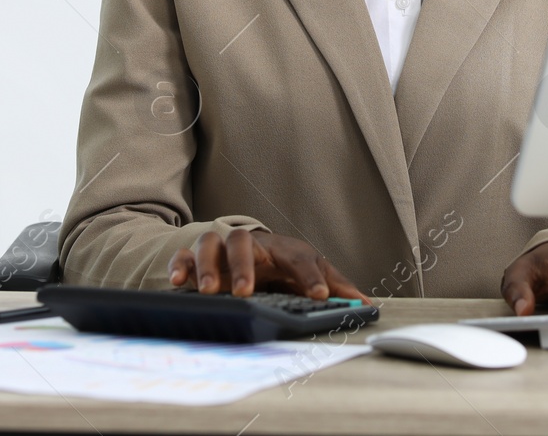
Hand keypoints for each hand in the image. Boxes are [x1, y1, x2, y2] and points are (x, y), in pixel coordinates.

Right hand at [167, 228, 369, 300]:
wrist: (250, 249)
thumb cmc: (283, 262)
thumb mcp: (310, 271)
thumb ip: (335, 286)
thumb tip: (367, 304)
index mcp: (282, 248)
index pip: (298, 256)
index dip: (310, 275)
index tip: (318, 296)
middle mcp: (250, 244)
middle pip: (244, 242)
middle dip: (243, 266)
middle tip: (246, 292)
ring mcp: (221, 249)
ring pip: (211, 244)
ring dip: (210, 266)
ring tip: (213, 291)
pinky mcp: (197, 259)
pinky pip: (183, 256)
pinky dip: (180, 266)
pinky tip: (180, 284)